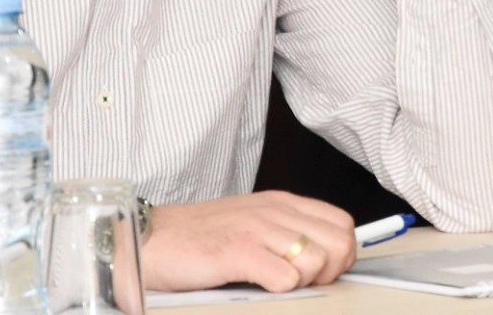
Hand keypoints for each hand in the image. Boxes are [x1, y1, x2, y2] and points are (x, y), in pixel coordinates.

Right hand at [140, 191, 355, 292]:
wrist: (150, 239)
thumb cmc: (198, 238)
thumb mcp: (252, 224)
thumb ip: (284, 233)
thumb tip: (322, 258)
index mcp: (281, 203)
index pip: (342, 223)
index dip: (342, 253)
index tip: (325, 271)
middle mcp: (274, 211)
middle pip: (339, 243)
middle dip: (331, 271)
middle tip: (305, 283)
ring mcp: (256, 230)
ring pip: (316, 261)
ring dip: (304, 282)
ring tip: (277, 284)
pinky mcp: (237, 252)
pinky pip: (285, 278)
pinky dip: (279, 290)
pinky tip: (259, 286)